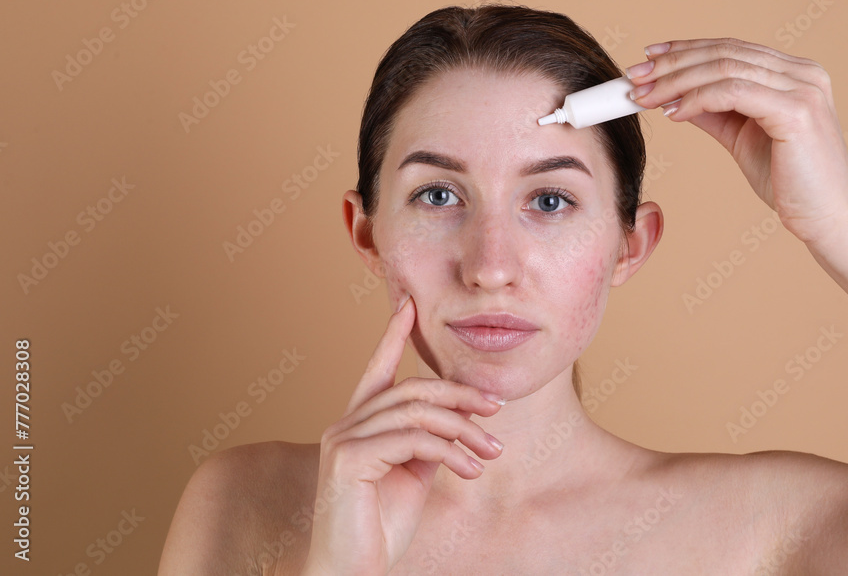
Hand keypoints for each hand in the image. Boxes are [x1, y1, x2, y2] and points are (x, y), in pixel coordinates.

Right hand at [301, 296, 504, 574]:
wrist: (353, 571)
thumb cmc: (381, 527)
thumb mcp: (414, 475)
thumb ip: (427, 442)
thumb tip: (459, 419)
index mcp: (359, 424)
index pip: (377, 369)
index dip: (392, 336)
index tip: (410, 305)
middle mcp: (345, 424)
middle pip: (412, 389)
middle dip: (460, 395)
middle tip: (498, 408)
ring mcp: (343, 439)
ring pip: (416, 412)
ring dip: (463, 429)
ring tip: (492, 452)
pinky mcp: (347, 459)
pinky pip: (410, 439)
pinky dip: (448, 450)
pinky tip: (470, 470)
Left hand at [626, 38, 847, 244]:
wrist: (826, 219)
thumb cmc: (790, 182)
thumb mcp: (742, 137)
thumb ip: (715, 112)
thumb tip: (676, 96)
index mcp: (795, 74)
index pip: (732, 48)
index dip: (686, 50)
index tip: (649, 59)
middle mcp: (803, 73)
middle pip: (725, 52)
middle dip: (672, 64)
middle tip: (635, 77)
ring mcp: (803, 88)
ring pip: (725, 68)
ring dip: (676, 81)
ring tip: (644, 97)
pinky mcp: (796, 111)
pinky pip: (733, 93)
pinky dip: (697, 100)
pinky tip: (674, 113)